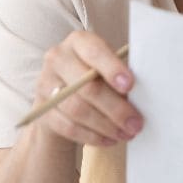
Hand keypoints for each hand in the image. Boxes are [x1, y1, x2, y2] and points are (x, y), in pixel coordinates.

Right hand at [31, 31, 141, 146]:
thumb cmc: (95, 77)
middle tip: (136, 123)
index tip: (129, 85)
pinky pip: (68, 126)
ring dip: (106, 126)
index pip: (95, 52)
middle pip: (87, 86)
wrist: (62, 97)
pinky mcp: (42, 110)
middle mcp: (57, 58)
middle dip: (116, 108)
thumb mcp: (107, 69)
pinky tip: (110, 139)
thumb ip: (119, 77)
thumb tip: (140, 97)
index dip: (112, 69)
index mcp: (78, 42)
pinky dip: (92, 136)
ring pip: (78, 110)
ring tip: (126, 134)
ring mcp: (45, 84)